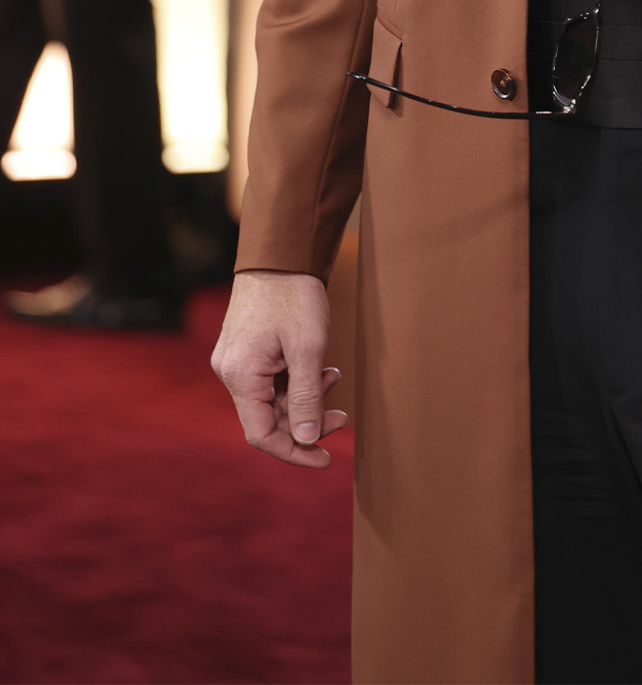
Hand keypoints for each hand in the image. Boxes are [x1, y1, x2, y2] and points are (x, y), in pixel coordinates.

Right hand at [211, 269, 346, 468]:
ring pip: (272, 399)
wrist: (281, 252)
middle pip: (268, 418)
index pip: (262, 435)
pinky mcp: (245, 350)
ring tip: (334, 377)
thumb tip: (305, 438)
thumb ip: (306, 398)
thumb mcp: (308, 348)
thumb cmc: (294, 295)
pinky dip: (297, 380)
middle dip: (307, 420)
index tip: (326, 457)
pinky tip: (321, 368)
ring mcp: (236, 360)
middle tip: (343, 417)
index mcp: (241, 376)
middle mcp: (230, 372)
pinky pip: (270, 380)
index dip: (294, 451)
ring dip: (306, 397)